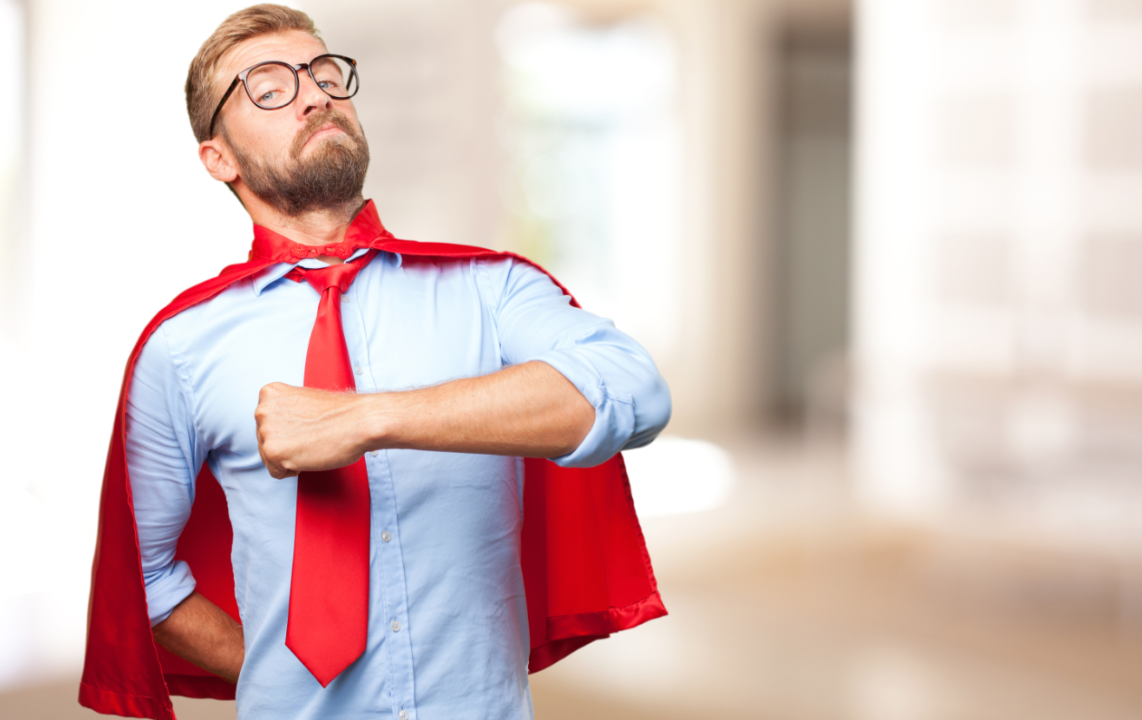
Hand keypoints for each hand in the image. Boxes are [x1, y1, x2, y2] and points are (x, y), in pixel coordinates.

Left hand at [255, 382, 370, 478]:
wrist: (358, 421)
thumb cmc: (339, 414)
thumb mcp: (303, 401)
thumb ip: (285, 411)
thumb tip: (280, 428)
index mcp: (269, 394)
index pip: (265, 423)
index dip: (287, 430)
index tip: (304, 428)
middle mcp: (263, 410)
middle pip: (264, 440)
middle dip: (286, 444)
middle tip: (310, 437)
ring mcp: (266, 431)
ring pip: (268, 458)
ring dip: (289, 457)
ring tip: (310, 445)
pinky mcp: (273, 452)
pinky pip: (276, 472)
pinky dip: (292, 470)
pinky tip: (308, 455)